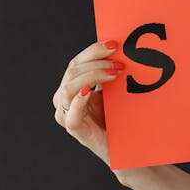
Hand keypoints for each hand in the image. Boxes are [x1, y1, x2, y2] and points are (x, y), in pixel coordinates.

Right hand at [53, 40, 122, 168]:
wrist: (125, 145)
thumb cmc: (119, 117)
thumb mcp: (114, 91)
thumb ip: (111, 74)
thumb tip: (123, 50)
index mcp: (73, 86)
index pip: (77, 62)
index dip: (94, 51)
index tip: (115, 44)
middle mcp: (64, 98)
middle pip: (73, 71)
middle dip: (97, 62)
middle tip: (120, 63)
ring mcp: (66, 113)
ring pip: (69, 88)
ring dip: (92, 76)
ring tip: (115, 74)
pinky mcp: (73, 128)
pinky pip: (70, 113)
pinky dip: (78, 99)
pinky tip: (90, 91)